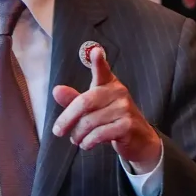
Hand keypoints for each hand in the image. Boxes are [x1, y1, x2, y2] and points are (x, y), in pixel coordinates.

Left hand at [51, 46, 161, 173]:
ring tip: (75, 139)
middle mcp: (118, 92)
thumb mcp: (92, 109)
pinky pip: (100, 134)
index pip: (102, 71)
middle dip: (67, 119)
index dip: (98, 61)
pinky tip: (86, 144)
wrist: (139, 140)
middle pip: (85, 102)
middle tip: (58, 131)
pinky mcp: (128, 125)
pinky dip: (89, 141)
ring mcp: (124, 108)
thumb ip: (74, 100)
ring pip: (90, 121)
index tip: (95, 51)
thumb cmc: (111, 120)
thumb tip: (56, 90)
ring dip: (78, 134)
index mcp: (109, 84)